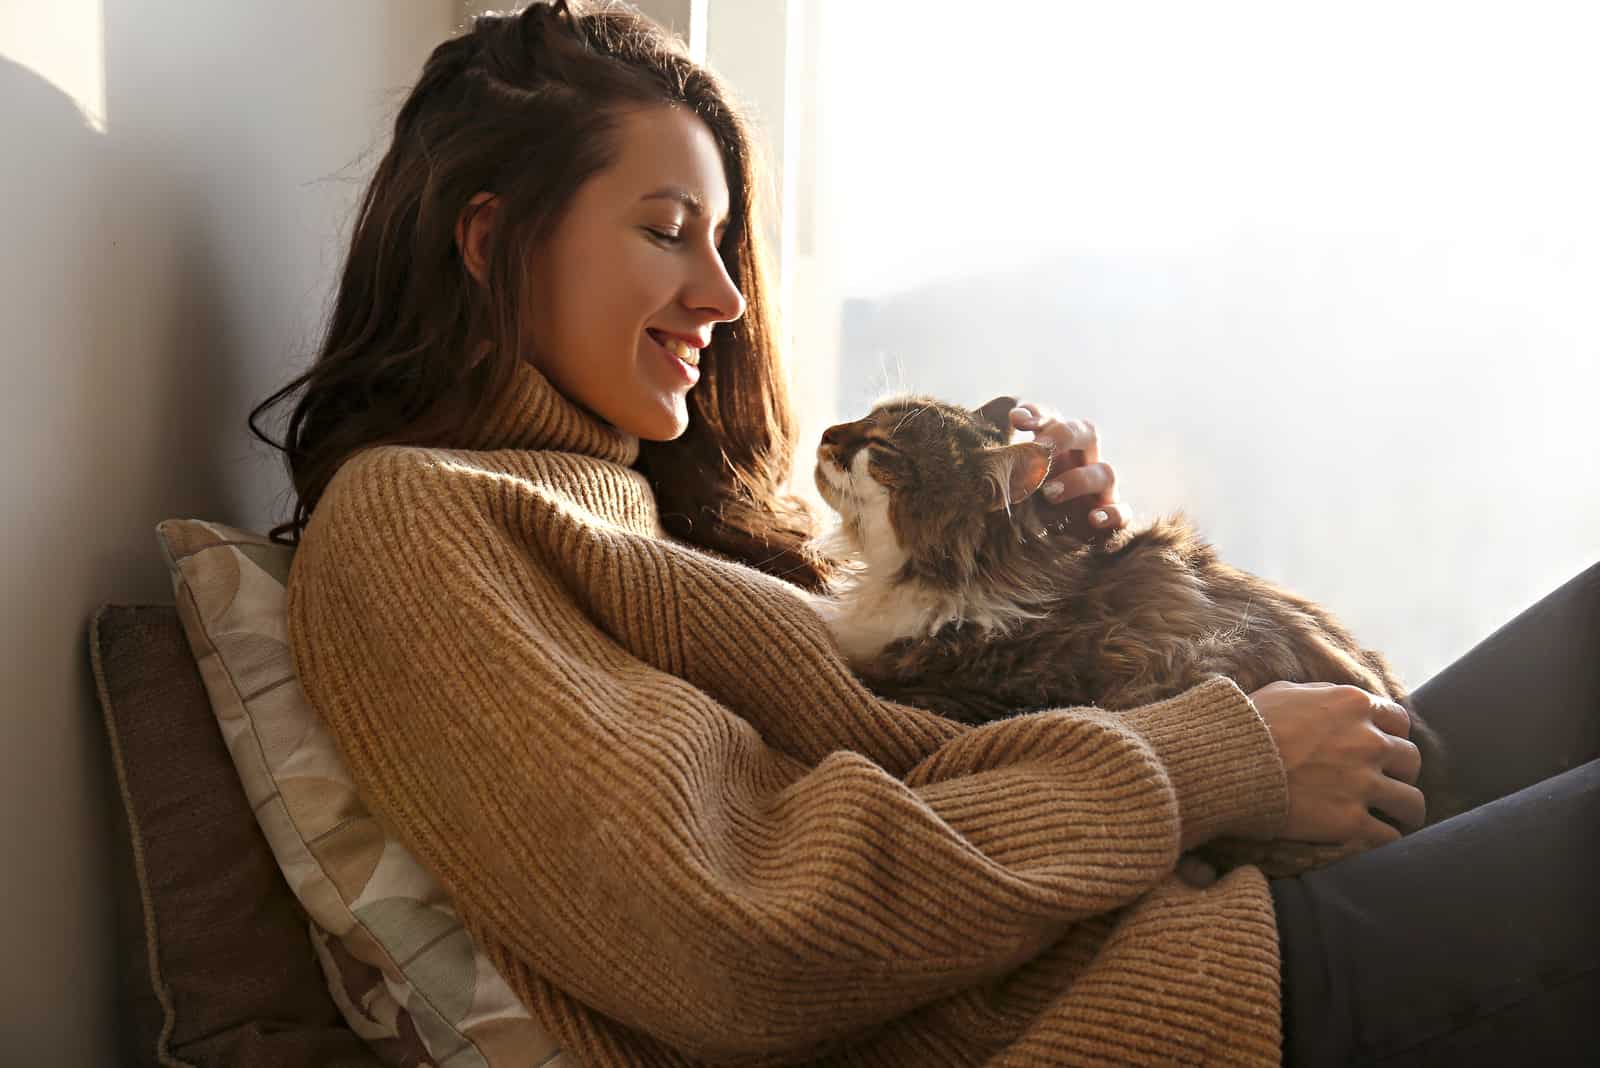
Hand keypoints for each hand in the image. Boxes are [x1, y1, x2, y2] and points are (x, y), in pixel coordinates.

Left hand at [1008, 403, 1127, 530]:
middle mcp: (1081, 463)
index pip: (1052, 418)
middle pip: (1087, 432)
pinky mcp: (1109, 521)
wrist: (1033, 554)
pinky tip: (1092, 519)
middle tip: (1039, 451)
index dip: (1037, 414)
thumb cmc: (1016, 507)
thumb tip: (1006, 417)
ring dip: (1078, 480)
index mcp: (1055, 448)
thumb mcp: (1003, 479)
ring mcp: (1099, 492)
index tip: (1017, 420)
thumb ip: (1000, 453)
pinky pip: (1123, 513)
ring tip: (1049, 493)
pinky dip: (1112, 514)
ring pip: (1106, 472)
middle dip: (1063, 437)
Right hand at [1249, 681, 1425, 847]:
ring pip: (1411, 802)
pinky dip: (1384, 839)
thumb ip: (1320, 694)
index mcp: (1353, 705)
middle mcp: (1368, 742)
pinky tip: (1373, 839)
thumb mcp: (1283, 692)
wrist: (1226, 765)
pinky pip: (1388, 836)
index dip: (1393, 736)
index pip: (1400, 721)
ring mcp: (1362, 783)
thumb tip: (1334, 699)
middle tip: (1387, 784)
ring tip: (1394, 818)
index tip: (1383, 750)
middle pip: (1411, 761)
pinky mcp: (1350, 821)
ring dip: (1404, 810)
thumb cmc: (1248, 725)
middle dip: (1401, 773)